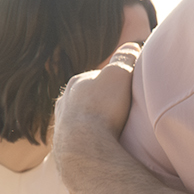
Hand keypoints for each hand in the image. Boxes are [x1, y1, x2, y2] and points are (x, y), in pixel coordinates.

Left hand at [51, 45, 140, 160]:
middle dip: (102, 103)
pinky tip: (103, 146)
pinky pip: (80, 140)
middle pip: (87, 99)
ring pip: (81, 120)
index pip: (97, 78)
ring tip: (113, 131)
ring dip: (95, 124)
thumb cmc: (102, 109)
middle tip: (121, 111)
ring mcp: (62, 126)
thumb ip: (125, 58)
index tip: (128, 89)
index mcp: (76, 83)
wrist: (84, 148)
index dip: (115, 83)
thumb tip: (132, 44)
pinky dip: (91, 141)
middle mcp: (64, 103)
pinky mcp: (64, 149)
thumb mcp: (119, 74)